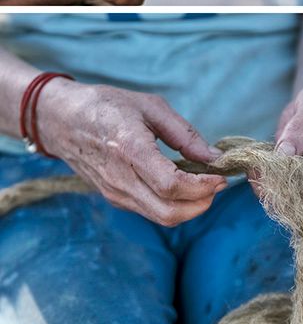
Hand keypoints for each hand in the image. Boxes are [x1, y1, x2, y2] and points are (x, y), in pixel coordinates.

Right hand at [37, 80, 226, 225]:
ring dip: (190, 207)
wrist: (60, 119)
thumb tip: (215, 158)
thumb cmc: (107, 106)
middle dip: (202, 203)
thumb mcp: (151, 107)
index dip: (202, 186)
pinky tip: (184, 185)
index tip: (220, 176)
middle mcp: (121, 179)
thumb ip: (185, 134)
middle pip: (168, 212)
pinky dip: (174, 204)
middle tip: (218, 184)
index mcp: (130, 149)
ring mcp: (115, 192)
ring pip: (160, 217)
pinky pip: (150, 210)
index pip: (171, 185)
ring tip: (205, 184)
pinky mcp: (114, 197)